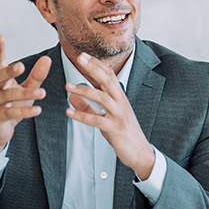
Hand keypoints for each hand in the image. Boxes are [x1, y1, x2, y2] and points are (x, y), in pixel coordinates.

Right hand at [0, 35, 53, 153]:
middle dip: (10, 71)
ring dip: (26, 94)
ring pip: (9, 96)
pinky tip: (37, 110)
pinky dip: (24, 112)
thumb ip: (36, 76)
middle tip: (21, 66)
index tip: (1, 37)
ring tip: (43, 94)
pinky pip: (11, 113)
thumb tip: (47, 59)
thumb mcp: (26, 89)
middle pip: (0, 76)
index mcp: (1, 79)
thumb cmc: (11, 105)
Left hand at [64, 52, 157, 179]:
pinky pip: (97, 120)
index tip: (83, 55)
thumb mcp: (105, 118)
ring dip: (84, 90)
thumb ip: (88, 107)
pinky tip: (69, 112)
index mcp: (120, 98)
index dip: (97, 64)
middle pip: (107, 80)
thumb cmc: (123, 134)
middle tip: (79, 58)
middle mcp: (121, 103)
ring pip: (102, 98)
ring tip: (67, 86)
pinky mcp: (115, 129)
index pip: (109, 75)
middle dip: (93, 68)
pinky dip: (82, 115)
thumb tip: (71, 97)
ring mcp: (119, 115)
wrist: (140, 153)